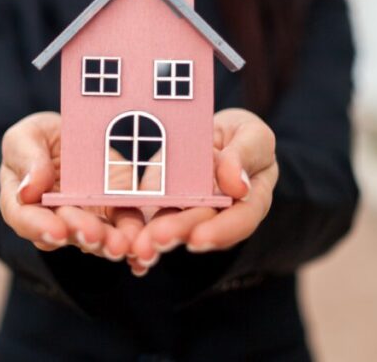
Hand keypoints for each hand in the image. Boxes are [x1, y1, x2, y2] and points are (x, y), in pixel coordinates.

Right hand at [0, 112, 139, 259]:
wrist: (76, 132)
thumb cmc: (42, 138)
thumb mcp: (26, 136)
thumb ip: (25, 158)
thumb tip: (28, 190)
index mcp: (24, 201)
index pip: (24, 217)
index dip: (38, 227)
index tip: (56, 231)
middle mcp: (54, 218)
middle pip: (65, 232)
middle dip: (81, 233)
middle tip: (93, 235)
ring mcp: (87, 219)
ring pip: (97, 237)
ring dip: (108, 243)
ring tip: (120, 244)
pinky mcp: (115, 213)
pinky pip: (124, 229)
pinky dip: (132, 239)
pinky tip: (141, 246)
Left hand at [127, 109, 277, 274]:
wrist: (210, 131)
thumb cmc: (240, 135)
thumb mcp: (251, 135)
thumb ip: (246, 155)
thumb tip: (238, 186)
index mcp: (249, 199)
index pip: (242, 219)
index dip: (222, 231)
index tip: (198, 238)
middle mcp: (220, 214)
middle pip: (202, 227)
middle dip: (179, 232)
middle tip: (158, 238)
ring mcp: (190, 212)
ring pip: (174, 226)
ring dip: (156, 235)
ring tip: (140, 243)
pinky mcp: (164, 206)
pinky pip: (152, 220)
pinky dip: (139, 233)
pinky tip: (125, 245)